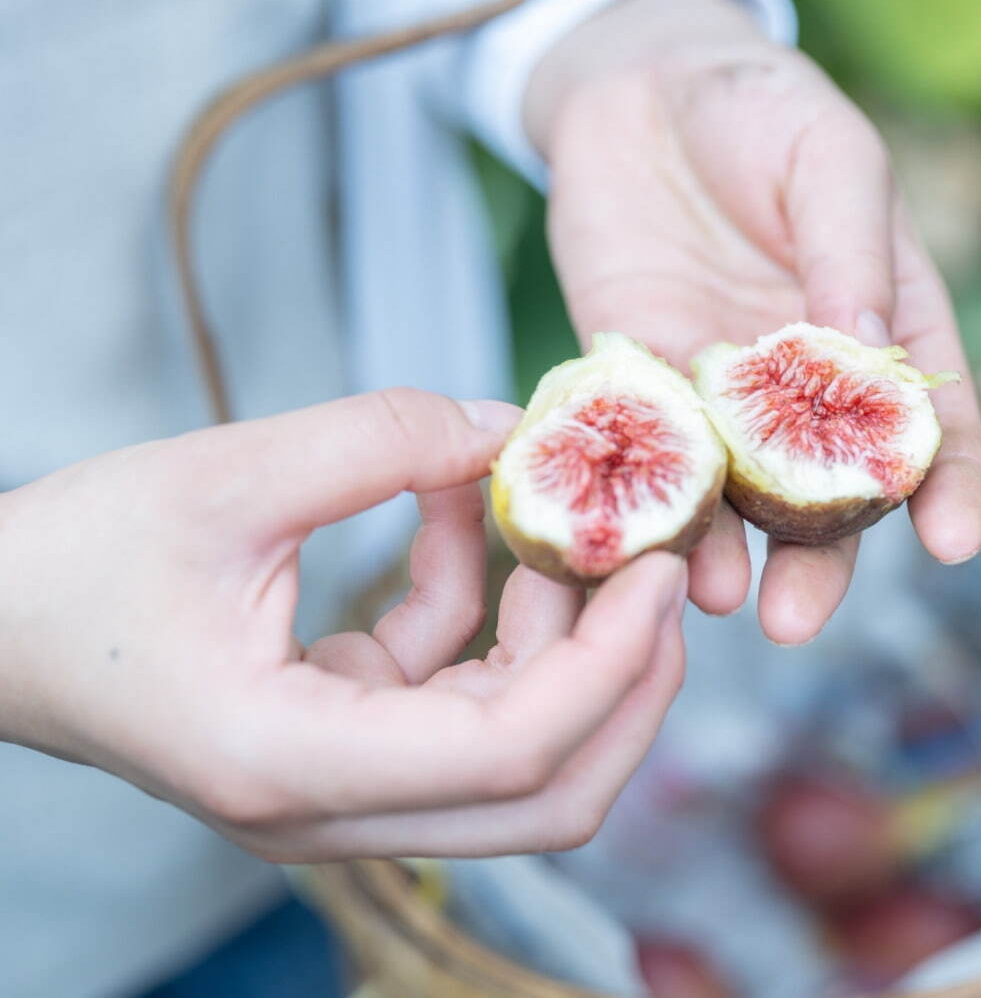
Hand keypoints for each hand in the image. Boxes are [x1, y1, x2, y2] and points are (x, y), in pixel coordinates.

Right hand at [0, 390, 687, 859]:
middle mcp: (327, 808)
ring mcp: (338, 788)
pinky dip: (483, 613)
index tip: (659, 566)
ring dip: (560, 638)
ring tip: (555, 513)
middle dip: (624, 680)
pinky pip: (455, 696)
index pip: (510, 755)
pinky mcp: (341, 744)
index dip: (611, 664)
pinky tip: (466, 514)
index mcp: (290, 764)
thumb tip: (507, 423)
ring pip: (515, 753)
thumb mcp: (223, 477)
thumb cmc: (69, 563)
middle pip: (545, 793)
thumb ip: (377, 441)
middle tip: (659, 566)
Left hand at [527, 0, 980, 643]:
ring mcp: (718, 384)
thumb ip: (851, 248)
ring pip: (731, 489)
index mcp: (881, 324)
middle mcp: (804, 377)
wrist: (639, 84)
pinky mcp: (636, 374)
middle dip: (819, 561)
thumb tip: (867, 349)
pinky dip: (639, 494)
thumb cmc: (759, 106)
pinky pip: (638, 445)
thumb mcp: (826, 156)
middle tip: (798, 622)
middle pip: (824, 489)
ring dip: (724, 551)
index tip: (954, 546)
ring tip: (712, 597)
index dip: (947, 486)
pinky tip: (634, 538)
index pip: (928, 421)